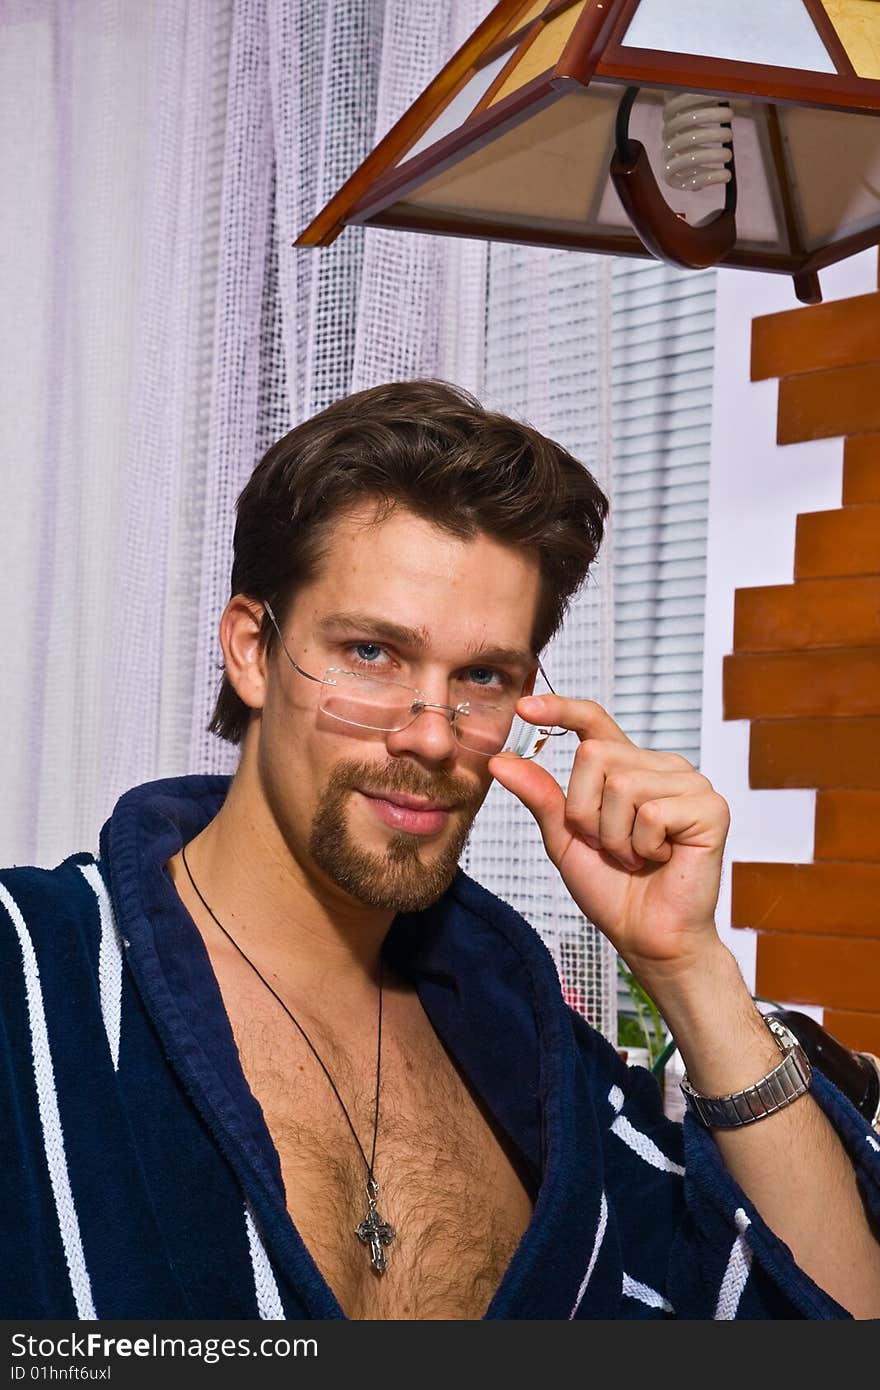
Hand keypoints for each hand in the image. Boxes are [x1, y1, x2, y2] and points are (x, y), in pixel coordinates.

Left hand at [488, 695, 729, 980]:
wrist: (647, 935)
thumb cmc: (611, 890)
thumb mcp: (564, 838)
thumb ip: (540, 796)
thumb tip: (500, 760)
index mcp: (627, 767)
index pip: (594, 722)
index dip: (561, 709)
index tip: (525, 707)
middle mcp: (660, 766)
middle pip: (595, 755)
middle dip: (586, 812)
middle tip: (610, 847)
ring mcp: (690, 783)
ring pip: (622, 784)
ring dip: (615, 836)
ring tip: (635, 856)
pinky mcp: (710, 807)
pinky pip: (652, 811)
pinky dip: (644, 845)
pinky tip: (660, 859)